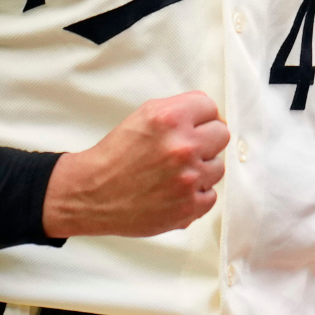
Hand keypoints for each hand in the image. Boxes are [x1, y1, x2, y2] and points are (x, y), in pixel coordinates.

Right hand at [42, 92, 229, 238]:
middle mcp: (182, 146)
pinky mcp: (189, 207)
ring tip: (174, 173)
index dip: (200, 118)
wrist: (92, 194)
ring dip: (201, 170)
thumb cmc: (115, 155)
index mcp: (170, 118)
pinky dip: (195, 195)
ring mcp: (188, 178)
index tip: (192, 127)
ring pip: (218, 167)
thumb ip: (179, 109)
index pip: (210, 107)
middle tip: (183, 150)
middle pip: (221, 135)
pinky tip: (174, 192)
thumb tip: (212, 115)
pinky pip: (211, 195)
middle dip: (205, 141)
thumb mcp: (143, 116)